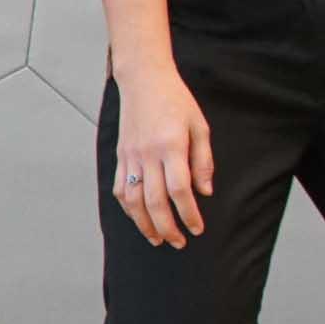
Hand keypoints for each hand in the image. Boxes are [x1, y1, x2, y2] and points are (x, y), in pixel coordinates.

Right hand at [112, 65, 213, 247]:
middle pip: (154, 201)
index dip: (188, 213)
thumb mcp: (200, 126)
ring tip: (157, 239)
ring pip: (133, 199)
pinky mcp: (120, 155)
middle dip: (167, 227)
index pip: (179, 190)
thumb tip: (205, 192)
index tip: (197, 229)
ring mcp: (130, 156)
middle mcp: (147, 154)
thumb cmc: (177, 101)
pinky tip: (138, 218)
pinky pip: (120, 187)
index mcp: (171, 147)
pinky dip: (128, 207)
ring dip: (144, 224)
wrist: (144, 80)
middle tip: (179, 243)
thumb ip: (203, 161)